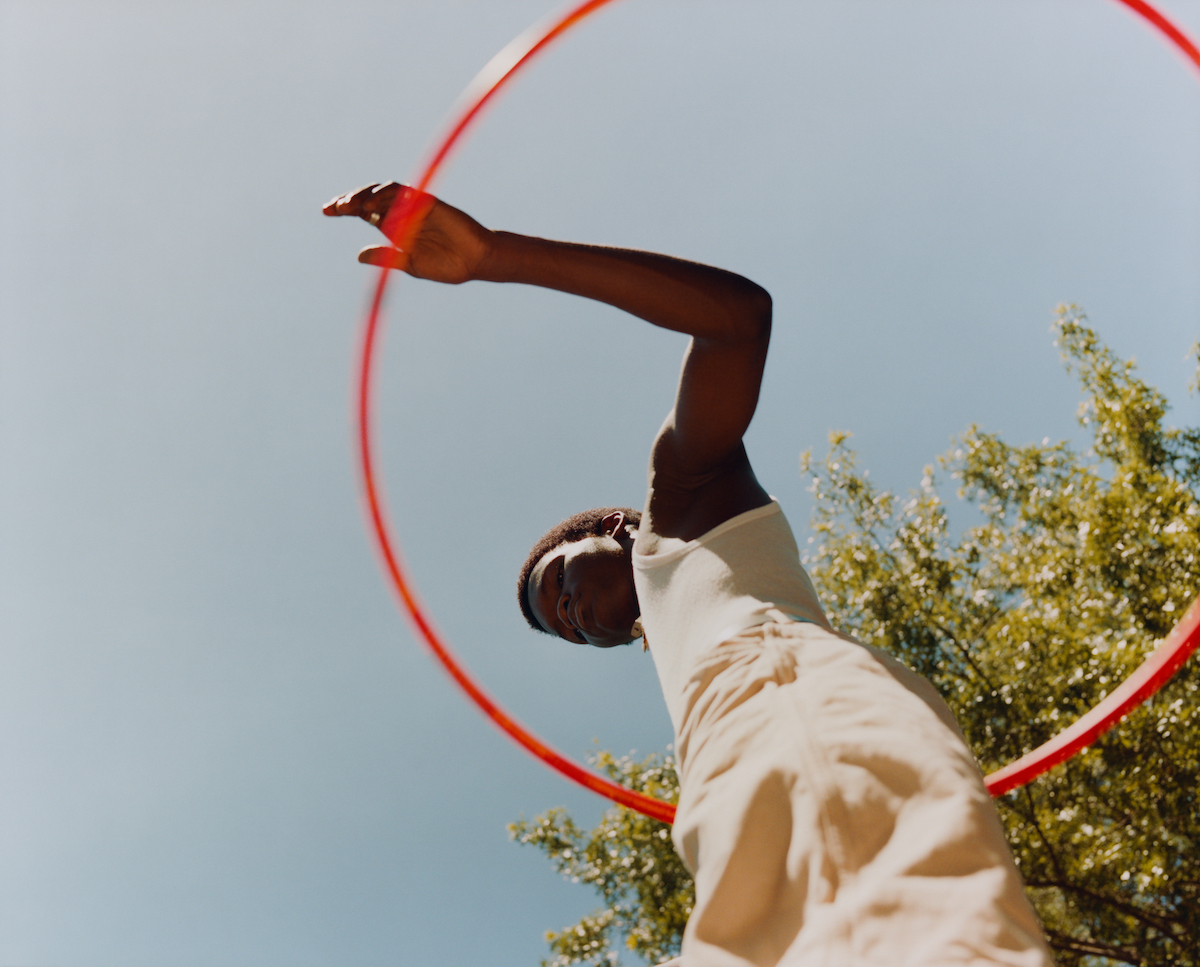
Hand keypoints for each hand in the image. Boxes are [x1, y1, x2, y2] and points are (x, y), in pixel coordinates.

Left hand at [322, 182, 493, 284]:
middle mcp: (400, 213)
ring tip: (350, 206)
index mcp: (394, 228)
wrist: (474, 261)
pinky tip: (374, 203)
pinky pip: (404, 191)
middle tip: (335, 208)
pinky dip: (387, 194)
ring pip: (383, 191)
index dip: (343, 208)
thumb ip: (386, 257)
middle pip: (369, 199)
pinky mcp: (426, 202)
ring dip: (365, 195)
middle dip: (350, 200)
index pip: (363, 212)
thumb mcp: (409, 264)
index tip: (326, 210)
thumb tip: (359, 255)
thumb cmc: (446, 265)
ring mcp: (413, 206)